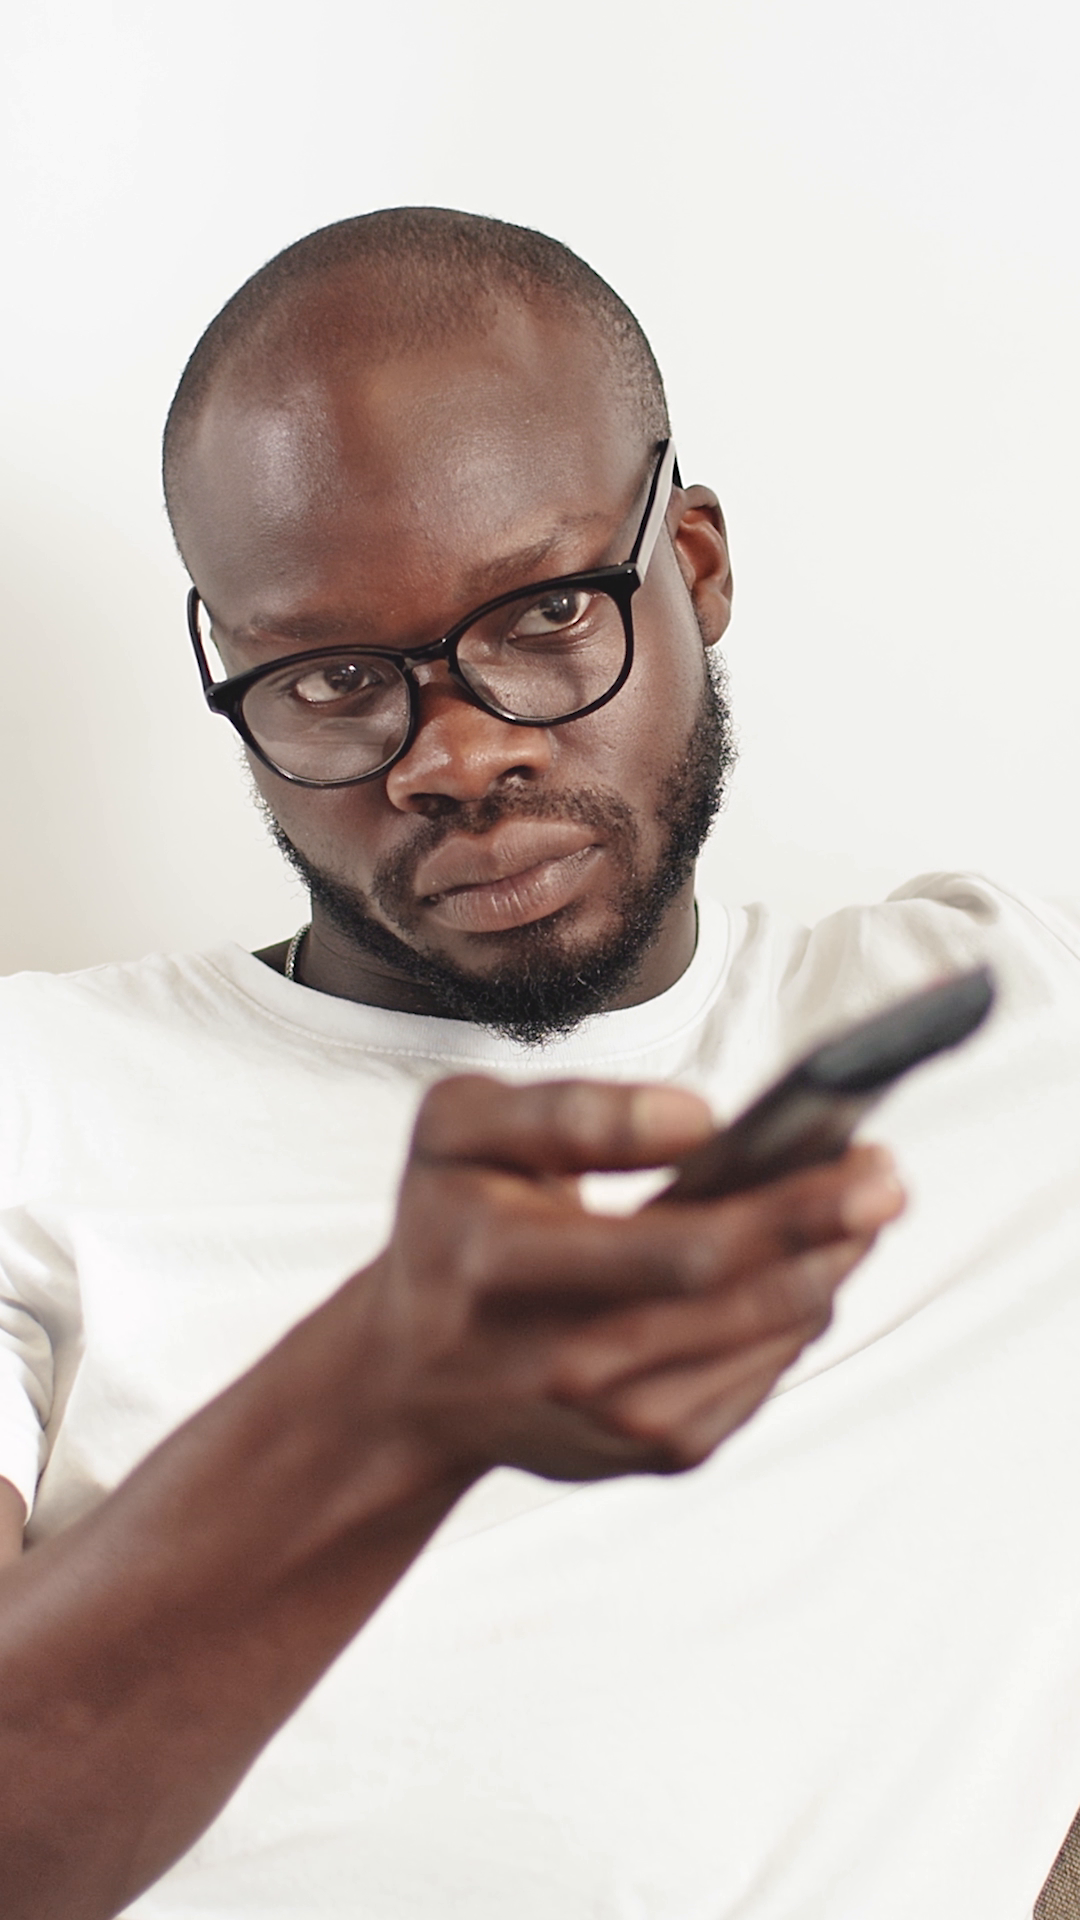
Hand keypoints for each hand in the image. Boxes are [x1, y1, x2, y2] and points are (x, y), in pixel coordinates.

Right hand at [357, 1076, 904, 1483]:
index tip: (856, 1153)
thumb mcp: (458, 1130)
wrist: (413, 1376)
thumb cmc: (449, 1225)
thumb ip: (571, 1109)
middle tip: (887, 1176)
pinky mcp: (655, 1453)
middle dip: (830, 1229)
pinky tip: (806, 1268)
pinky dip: (796, 1315)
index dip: (783, 1204)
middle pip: (741, 1295)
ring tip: (860, 1209)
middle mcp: (560, 1363)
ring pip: (767, 1337)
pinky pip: (763, 1374)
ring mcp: (614, 1422)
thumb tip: (702, 1122)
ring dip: (829, 1267)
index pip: (677, 1248)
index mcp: (501, 1265)